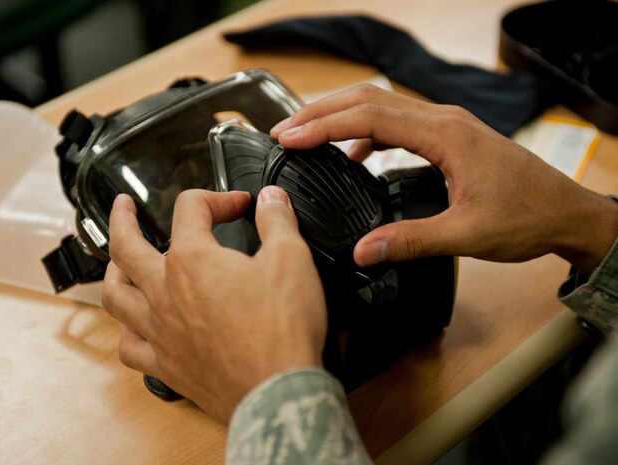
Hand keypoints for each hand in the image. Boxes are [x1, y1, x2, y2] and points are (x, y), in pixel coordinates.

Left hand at [102, 187, 326, 422]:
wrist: (278, 392)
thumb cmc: (282, 330)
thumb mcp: (292, 259)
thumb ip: (276, 221)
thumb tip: (270, 198)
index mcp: (193, 260)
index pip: (192, 209)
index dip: (218, 198)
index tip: (239, 205)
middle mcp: (166, 292)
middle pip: (126, 246)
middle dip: (122, 219)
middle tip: (123, 206)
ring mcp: (161, 331)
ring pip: (115, 295)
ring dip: (112, 271)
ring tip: (116, 262)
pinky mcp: (167, 365)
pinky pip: (130, 347)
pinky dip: (127, 331)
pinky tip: (136, 326)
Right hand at [271, 84, 617, 275]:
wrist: (565, 213)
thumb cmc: (527, 217)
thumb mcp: (467, 234)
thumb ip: (410, 241)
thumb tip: (363, 252)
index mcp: (445, 135)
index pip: (370, 117)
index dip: (324, 125)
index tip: (290, 136)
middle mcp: (444, 121)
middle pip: (370, 100)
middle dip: (322, 112)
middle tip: (285, 130)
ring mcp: (446, 126)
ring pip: (382, 107)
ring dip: (341, 118)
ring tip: (308, 137)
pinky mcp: (448, 138)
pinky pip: (397, 124)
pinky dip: (367, 133)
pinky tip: (355, 155)